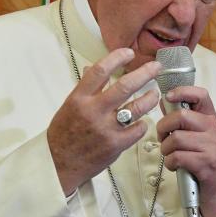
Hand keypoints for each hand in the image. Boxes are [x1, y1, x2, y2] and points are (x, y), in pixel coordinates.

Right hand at [47, 48, 160, 194]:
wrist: (59, 163)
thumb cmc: (64, 133)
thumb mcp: (70, 105)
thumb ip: (85, 88)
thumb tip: (92, 68)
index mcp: (79, 98)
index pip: (100, 71)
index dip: (117, 58)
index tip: (129, 53)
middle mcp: (93, 111)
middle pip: (125, 86)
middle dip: (145, 73)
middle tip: (156, 67)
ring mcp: (106, 128)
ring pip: (137, 107)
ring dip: (150, 98)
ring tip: (155, 93)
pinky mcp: (116, 145)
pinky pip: (138, 129)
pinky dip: (143, 123)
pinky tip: (142, 120)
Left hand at [156, 86, 215, 216]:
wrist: (213, 188)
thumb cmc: (200, 159)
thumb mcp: (194, 135)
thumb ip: (179, 119)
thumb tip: (163, 100)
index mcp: (210, 118)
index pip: (201, 95)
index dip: (182, 91)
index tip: (167, 96)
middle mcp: (214, 129)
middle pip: (181, 117)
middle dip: (164, 128)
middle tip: (163, 138)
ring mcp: (212, 146)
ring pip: (176, 139)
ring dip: (166, 149)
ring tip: (171, 155)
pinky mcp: (206, 163)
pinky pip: (177, 157)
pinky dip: (170, 163)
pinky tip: (176, 166)